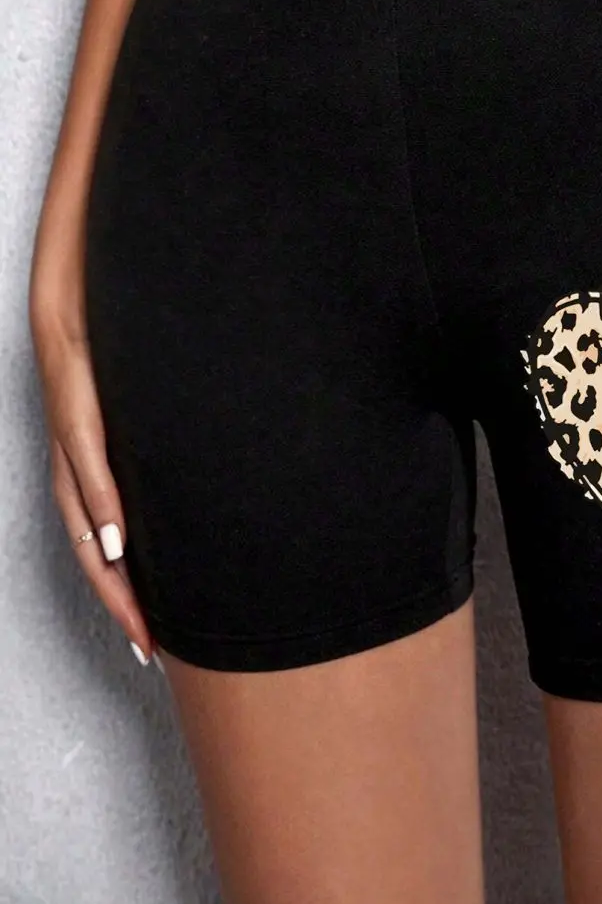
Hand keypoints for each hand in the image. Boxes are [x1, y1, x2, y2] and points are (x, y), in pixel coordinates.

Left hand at [30, 304, 158, 669]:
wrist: (74, 299)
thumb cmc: (108, 351)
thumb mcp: (135, 410)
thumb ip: (149, 451)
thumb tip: (185, 488)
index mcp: (87, 471)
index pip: (103, 548)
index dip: (124, 595)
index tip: (152, 636)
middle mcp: (72, 468)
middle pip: (90, 554)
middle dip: (120, 606)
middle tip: (149, 648)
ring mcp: (71, 444)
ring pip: (86, 528)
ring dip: (110, 578)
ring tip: (138, 617)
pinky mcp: (76, 414)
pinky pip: (88, 471)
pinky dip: (104, 511)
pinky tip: (120, 543)